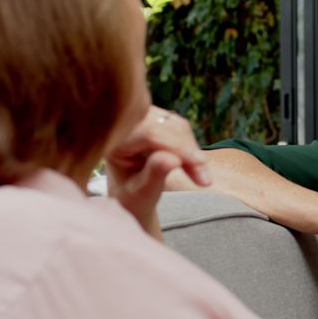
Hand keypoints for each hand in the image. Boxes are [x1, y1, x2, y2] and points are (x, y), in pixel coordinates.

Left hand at [106, 107, 211, 234]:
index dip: (176, 147)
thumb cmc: (131, 199)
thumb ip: (154, 175)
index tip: (198, 165)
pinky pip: (179, 128)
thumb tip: (173, 159)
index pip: (149, 133)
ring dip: (192, 150)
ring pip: (175, 125)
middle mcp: (124, 124)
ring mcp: (140, 119)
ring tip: (201, 177)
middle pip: (164, 126)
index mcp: (112, 141)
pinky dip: (190, 147)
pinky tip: (195, 167)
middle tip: (205, 180)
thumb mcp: (141, 193)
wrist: (129, 198)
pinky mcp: (154, 120)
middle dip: (188, 151)